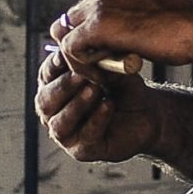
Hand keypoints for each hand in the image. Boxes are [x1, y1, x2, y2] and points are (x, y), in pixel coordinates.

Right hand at [34, 43, 160, 164]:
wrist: (147, 114)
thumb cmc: (123, 88)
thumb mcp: (111, 68)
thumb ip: (96, 59)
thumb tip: (83, 44)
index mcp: (54, 87)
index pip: (45, 75)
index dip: (54, 65)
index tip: (67, 54)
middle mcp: (54, 111)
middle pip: (45, 100)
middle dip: (63, 86)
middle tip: (80, 74)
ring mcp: (65, 132)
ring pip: (59, 122)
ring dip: (77, 105)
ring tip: (95, 89)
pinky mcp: (82, 149)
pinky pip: (85, 136)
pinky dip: (96, 119)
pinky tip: (108, 105)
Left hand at [53, 0, 192, 72]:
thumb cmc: (183, 31)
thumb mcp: (149, 21)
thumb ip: (127, 26)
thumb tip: (116, 45)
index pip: (82, 13)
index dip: (86, 39)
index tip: (101, 60)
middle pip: (67, 21)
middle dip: (76, 47)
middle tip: (96, 69)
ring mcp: (98, 7)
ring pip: (64, 35)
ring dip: (78, 59)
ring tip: (101, 76)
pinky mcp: (97, 25)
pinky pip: (70, 49)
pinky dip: (80, 66)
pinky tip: (102, 77)